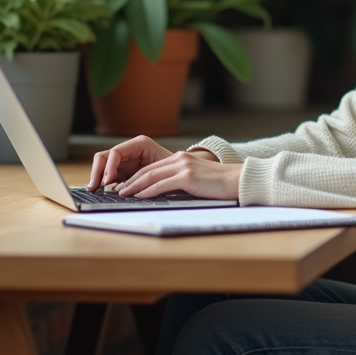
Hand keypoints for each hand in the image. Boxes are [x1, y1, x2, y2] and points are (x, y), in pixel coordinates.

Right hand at [87, 135, 172, 190]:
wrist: (188, 173)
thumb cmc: (179, 168)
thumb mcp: (165, 168)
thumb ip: (148, 174)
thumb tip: (126, 188)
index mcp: (139, 144)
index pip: (115, 152)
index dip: (109, 167)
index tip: (108, 182)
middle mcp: (130, 150)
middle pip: (104, 157)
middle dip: (97, 172)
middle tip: (94, 187)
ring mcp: (125, 160)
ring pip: (103, 166)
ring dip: (97, 177)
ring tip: (95, 190)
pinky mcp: (124, 171)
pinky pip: (109, 175)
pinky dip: (104, 183)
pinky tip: (102, 192)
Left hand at [117, 151, 242, 200]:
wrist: (236, 181)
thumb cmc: (219, 184)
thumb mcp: (196, 178)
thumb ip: (181, 180)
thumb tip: (165, 190)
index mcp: (181, 158)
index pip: (153, 167)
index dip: (137, 176)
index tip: (126, 185)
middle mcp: (179, 159)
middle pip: (148, 169)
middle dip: (131, 181)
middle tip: (118, 189)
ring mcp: (183, 166)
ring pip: (151, 176)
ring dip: (134, 186)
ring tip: (123, 193)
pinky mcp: (187, 177)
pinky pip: (161, 184)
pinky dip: (147, 191)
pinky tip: (139, 196)